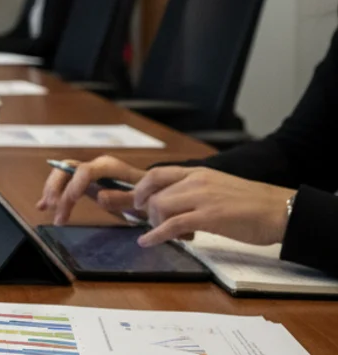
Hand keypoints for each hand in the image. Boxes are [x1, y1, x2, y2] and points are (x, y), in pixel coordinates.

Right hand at [37, 156, 146, 224]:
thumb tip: (100, 197)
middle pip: (67, 169)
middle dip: (57, 187)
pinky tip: (42, 206)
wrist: (154, 193)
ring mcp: (88, 174)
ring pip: (61, 175)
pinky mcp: (84, 184)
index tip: (70, 200)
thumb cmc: (150, 196)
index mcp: (109, 167)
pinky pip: (64, 184)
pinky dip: (52, 194)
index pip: (86, 170)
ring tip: (48, 209)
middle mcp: (95, 167)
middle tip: (54, 207)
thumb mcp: (142, 199)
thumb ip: (123, 198)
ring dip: (52, 191)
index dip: (75, 184)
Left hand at [132, 167, 293, 247]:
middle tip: (155, 225)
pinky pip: (172, 225)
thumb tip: (174, 203)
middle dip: (148, 212)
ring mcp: (202, 198)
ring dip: (155, 224)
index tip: (136, 203)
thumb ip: (195, 190)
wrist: (279, 210)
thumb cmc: (252, 203)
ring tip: (168, 234)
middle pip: (155, 194)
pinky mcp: (209, 217)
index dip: (140, 189)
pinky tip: (147, 242)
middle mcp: (196, 181)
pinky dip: (155, 235)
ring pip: (160, 208)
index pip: (156, 173)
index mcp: (198, 172)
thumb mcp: (217, 187)